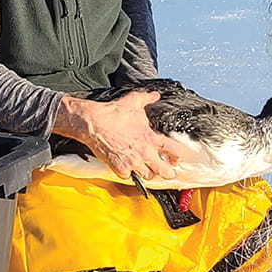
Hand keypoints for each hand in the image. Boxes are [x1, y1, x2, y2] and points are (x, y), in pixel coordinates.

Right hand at [54, 92, 183, 181]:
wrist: (94, 123)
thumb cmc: (113, 113)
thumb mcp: (134, 101)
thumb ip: (147, 98)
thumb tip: (154, 95)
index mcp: (151, 138)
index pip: (175, 151)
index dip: (178, 156)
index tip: (175, 159)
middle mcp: (145, 153)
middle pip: (165, 171)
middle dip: (168, 173)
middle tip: (168, 173)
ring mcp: (133, 162)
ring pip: (148, 176)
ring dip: (148, 173)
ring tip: (147, 170)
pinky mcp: (120, 168)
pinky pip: (128, 177)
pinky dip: (128, 174)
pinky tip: (127, 168)